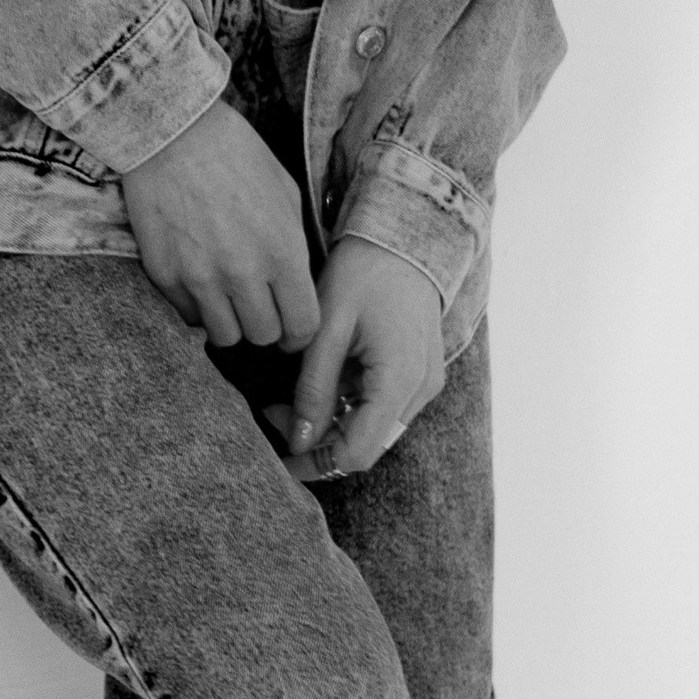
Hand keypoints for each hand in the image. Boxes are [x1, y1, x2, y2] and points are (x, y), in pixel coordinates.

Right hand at [121, 101, 321, 353]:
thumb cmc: (236, 153)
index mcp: (282, 251)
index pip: (303, 326)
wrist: (173, 131)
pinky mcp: (165, 274)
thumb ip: (295, 244)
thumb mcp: (286, 192)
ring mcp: (200, 277)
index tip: (292, 323)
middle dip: (267, 325)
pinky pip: (187, 315)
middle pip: (263, 336)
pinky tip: (199, 277)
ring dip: (230, 320)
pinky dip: (196, 305)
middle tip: (259, 304)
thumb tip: (297, 282)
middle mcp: (243, 273)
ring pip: (224, 336)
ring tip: (228, 294)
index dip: (300, 331)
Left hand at [264, 238, 445, 481]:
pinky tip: (322, 380)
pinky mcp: (420, 372)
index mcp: (400, 380)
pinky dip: (350, 404)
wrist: (404, 235)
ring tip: (290, 395)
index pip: (358, 452)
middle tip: (274, 412)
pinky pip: (383, 406)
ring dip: (332, 422)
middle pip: (366, 444)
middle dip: (318, 440)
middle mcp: (421, 390)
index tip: (278, 454)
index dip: (315, 463)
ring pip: (373, 428)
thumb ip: (314, 388)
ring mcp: (424, 382)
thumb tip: (299, 442)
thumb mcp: (328, 327)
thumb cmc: (364, 272)